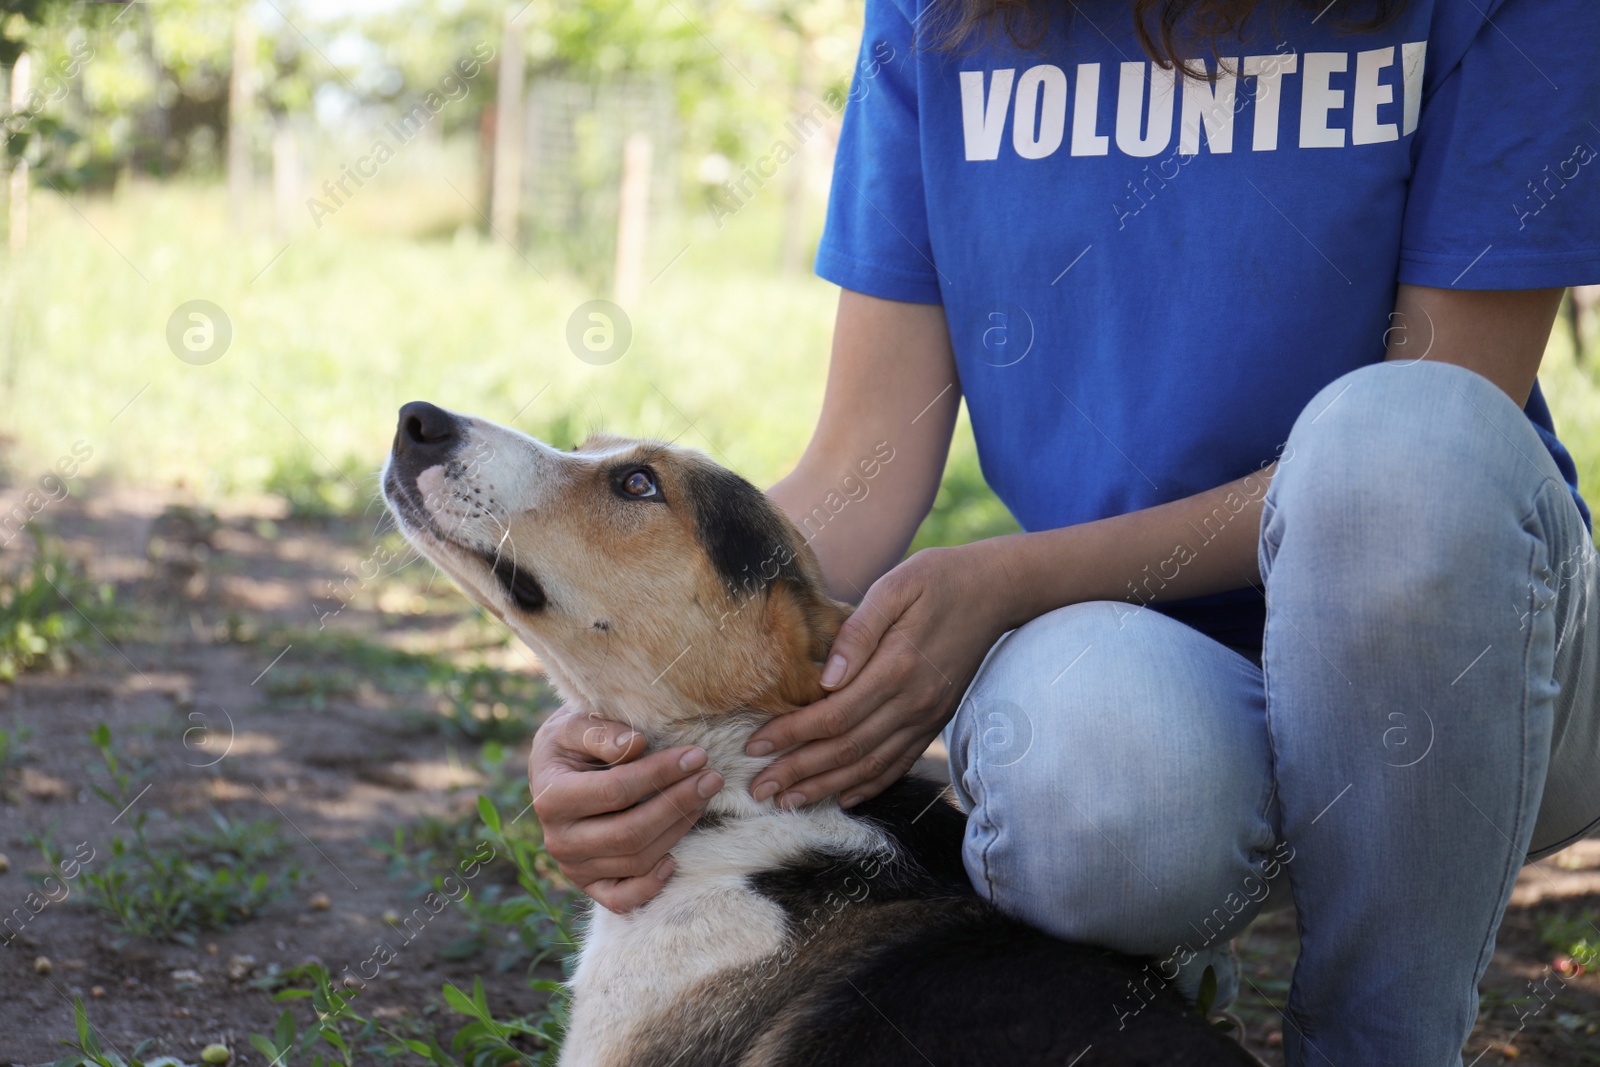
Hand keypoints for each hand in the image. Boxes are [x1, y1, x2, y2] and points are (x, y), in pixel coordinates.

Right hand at [529, 704, 723, 912]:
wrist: (556, 771)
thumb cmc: (571, 743)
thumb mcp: (574, 723)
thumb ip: (600, 731)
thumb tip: (635, 744)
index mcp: (552, 797)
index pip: (616, 791)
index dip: (660, 774)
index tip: (696, 755)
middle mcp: (559, 840)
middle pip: (630, 832)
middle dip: (678, 804)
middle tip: (712, 778)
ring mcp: (574, 868)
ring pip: (636, 861)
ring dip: (678, 829)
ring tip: (704, 797)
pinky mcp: (590, 885)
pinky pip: (622, 900)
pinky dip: (651, 885)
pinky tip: (675, 858)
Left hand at [743, 543, 1009, 809]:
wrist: (998, 589)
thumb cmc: (938, 579)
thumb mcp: (895, 587)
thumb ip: (858, 631)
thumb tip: (825, 677)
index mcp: (898, 667)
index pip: (835, 715)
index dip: (792, 735)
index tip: (755, 745)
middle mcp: (914, 701)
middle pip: (848, 749)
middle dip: (799, 772)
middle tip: (759, 788)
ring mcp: (928, 716)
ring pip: (871, 765)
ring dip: (827, 788)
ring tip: (788, 801)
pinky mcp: (937, 721)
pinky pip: (900, 763)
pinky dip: (870, 785)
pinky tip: (843, 797)